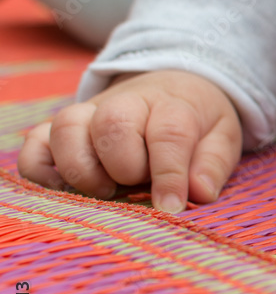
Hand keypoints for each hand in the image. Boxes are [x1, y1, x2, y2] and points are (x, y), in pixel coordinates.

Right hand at [18, 70, 241, 212]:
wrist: (173, 86)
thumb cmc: (197, 122)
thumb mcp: (222, 137)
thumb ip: (213, 164)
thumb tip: (200, 193)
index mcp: (171, 104)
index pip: (168, 134)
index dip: (169, 174)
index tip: (171, 207)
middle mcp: (124, 102)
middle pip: (112, 127)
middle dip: (126, 167)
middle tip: (139, 185)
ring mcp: (87, 114)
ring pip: (67, 130)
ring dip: (82, 169)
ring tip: (106, 190)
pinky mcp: (59, 130)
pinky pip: (35, 145)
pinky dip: (40, 169)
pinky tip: (64, 188)